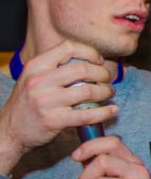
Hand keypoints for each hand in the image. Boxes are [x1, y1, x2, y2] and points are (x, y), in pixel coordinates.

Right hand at [0, 41, 116, 171]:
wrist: (9, 131)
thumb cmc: (28, 103)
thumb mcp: (33, 78)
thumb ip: (55, 68)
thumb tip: (89, 61)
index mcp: (36, 66)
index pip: (68, 47)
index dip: (90, 53)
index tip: (99, 61)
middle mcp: (40, 81)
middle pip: (83, 69)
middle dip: (103, 74)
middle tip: (108, 80)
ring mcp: (47, 101)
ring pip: (88, 91)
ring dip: (106, 92)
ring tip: (109, 93)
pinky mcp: (55, 120)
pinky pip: (88, 114)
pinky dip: (105, 112)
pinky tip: (112, 110)